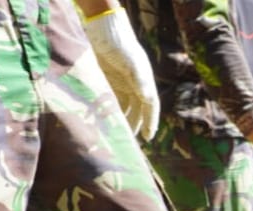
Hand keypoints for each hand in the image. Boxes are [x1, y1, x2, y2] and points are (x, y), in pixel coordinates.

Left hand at [83, 9, 159, 139]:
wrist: (102, 26)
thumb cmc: (119, 41)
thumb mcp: (132, 62)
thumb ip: (140, 80)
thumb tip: (148, 99)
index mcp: (143, 80)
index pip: (150, 105)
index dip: (150, 121)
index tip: (149, 136)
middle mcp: (133, 84)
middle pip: (137, 109)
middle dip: (135, 124)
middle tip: (131, 142)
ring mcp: (119, 82)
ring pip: (123, 106)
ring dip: (121, 120)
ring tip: (117, 136)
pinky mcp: (106, 79)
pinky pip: (109, 100)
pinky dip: (108, 111)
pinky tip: (103, 121)